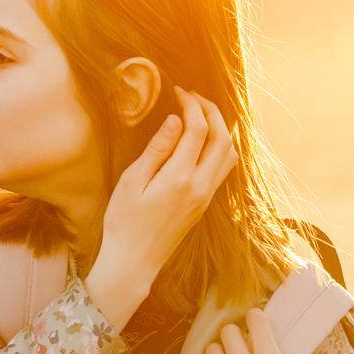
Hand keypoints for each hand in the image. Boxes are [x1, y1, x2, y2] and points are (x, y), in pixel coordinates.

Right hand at [96, 85, 236, 277]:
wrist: (134, 262)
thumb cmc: (124, 223)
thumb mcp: (132, 182)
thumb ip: (157, 149)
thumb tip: (175, 120)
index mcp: (179, 177)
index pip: (197, 128)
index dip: (191, 104)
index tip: (177, 91)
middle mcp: (200, 186)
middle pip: (222, 137)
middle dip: (211, 110)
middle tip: (193, 96)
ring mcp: (206, 197)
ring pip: (229, 154)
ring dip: (222, 128)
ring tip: (202, 114)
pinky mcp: (204, 205)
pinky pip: (224, 169)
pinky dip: (221, 147)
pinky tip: (205, 140)